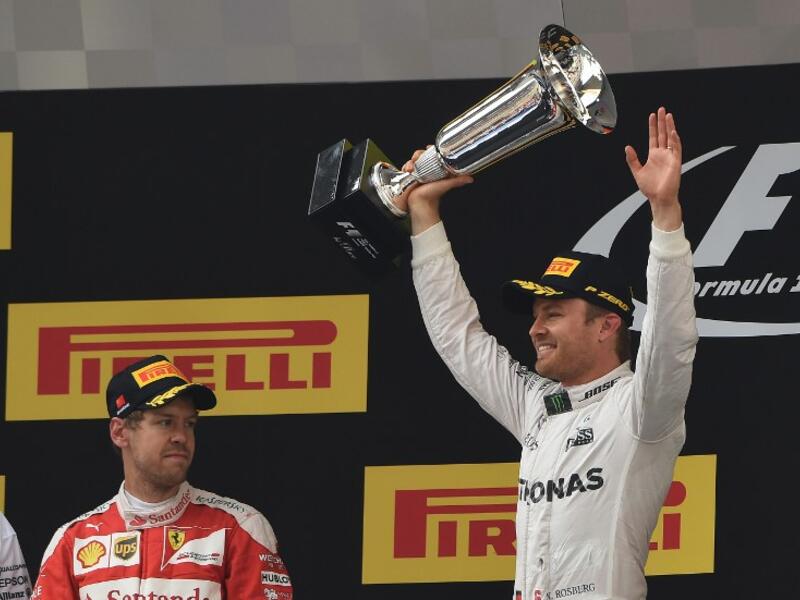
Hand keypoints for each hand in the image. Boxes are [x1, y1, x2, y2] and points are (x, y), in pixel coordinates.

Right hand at [394, 147, 472, 233]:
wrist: (420, 204)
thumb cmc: (433, 196)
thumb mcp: (447, 185)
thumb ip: (458, 180)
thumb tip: (470, 178)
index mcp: (436, 170)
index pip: (433, 155)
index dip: (430, 150)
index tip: (428, 147)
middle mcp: (427, 170)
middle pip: (422, 155)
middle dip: (418, 155)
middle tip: (417, 159)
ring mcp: (418, 172)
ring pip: (413, 160)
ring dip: (411, 161)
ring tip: (411, 168)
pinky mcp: (410, 176)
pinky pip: (407, 166)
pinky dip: (406, 166)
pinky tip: (407, 170)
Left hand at [624, 107, 682, 230]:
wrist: (659, 198)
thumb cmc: (650, 188)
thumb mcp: (637, 172)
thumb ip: (632, 160)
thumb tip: (627, 147)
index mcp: (654, 155)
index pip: (654, 137)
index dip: (652, 126)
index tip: (652, 115)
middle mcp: (662, 154)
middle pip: (663, 134)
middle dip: (662, 122)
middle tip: (661, 109)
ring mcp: (670, 157)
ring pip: (671, 138)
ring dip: (670, 127)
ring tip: (668, 116)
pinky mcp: (676, 162)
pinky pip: (677, 149)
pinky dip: (675, 140)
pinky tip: (673, 132)